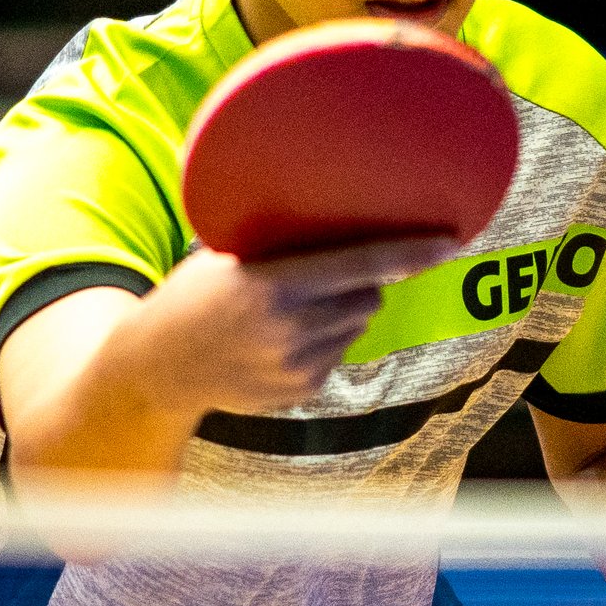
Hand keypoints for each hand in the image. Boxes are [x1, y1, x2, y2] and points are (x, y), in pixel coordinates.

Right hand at [115, 236, 455, 418]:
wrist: (157, 368)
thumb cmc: (193, 297)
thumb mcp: (227, 258)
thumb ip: (282, 244)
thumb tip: (339, 214)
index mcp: (275, 286)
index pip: (362, 264)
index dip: (410, 253)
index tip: (448, 242)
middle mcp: (292, 330)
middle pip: (370, 297)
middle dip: (361, 283)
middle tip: (324, 275)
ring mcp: (299, 367)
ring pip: (358, 327)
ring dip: (342, 313)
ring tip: (294, 310)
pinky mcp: (302, 391)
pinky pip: (338, 355)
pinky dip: (325, 342)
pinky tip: (282, 339)